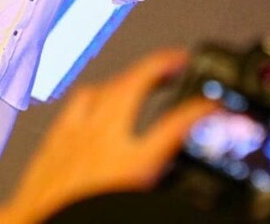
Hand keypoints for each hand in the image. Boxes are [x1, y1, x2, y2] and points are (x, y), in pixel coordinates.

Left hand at [0, 49, 216, 223]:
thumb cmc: (73, 220)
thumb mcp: (134, 192)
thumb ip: (154, 177)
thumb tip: (170, 168)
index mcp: (129, 165)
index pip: (176, 126)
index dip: (200, 110)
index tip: (215, 105)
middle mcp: (102, 141)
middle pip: (136, 84)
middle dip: (161, 65)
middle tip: (180, 61)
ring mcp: (75, 135)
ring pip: (106, 87)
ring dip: (130, 77)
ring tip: (145, 77)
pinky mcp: (54, 140)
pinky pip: (78, 103)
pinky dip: (97, 95)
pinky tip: (100, 99)